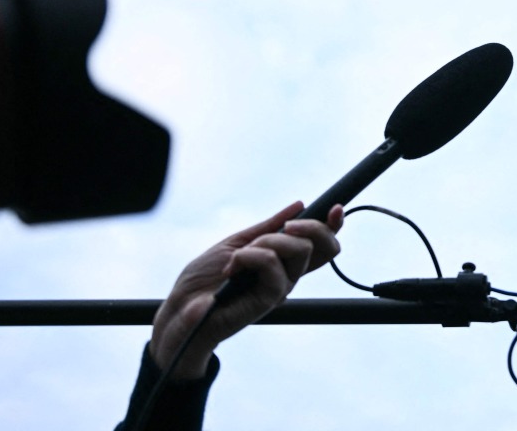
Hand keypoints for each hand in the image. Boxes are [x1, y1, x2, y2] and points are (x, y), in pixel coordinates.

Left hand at [149, 201, 343, 379]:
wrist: (180, 311)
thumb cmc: (205, 280)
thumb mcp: (238, 243)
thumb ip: (268, 227)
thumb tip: (299, 205)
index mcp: (283, 262)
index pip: (321, 246)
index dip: (333, 226)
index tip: (336, 208)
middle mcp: (288, 276)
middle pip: (323, 246)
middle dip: (308, 225)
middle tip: (286, 226)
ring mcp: (280, 289)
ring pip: (299, 250)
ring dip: (268, 242)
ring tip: (240, 256)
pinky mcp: (268, 300)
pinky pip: (273, 267)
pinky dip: (251, 257)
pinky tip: (232, 268)